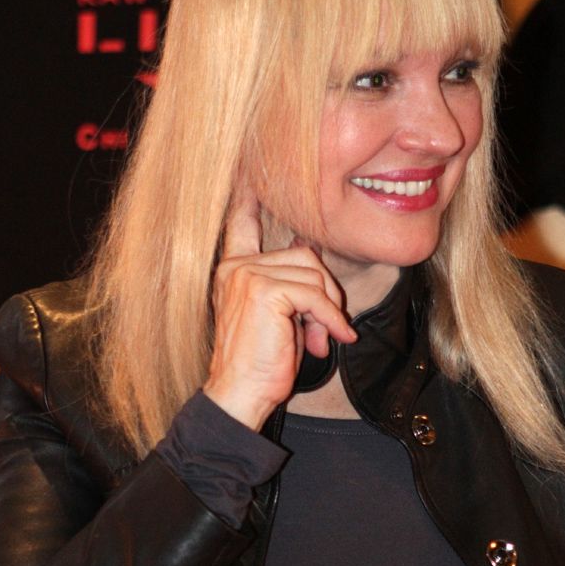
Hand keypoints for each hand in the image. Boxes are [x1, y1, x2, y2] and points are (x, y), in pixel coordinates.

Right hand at [203, 187, 356, 430]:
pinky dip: (330, 319)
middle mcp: (236, 266)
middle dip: (325, 293)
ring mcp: (247, 275)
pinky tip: (331, 340)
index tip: (250, 172)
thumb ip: (290, 288)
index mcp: (233, 268)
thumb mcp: (276, 317)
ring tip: (320, 339)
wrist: (239, 393)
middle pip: (305, 255)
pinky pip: (315, 295)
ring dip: (328, 311)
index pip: (242, 222)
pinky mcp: (264, 290)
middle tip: (325, 329)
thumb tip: (316, 270)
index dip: (249, 196)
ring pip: (314, 275)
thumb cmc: (258, 363)